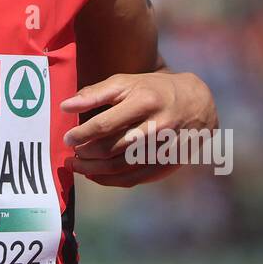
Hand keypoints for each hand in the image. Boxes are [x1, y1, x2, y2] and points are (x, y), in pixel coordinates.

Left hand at [58, 72, 216, 186]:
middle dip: (87, 155)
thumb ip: (94, 93)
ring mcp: (165, 148)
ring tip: (78, 166)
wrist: (197, 102)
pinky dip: (112, 181)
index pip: (106, 125)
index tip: (67, 138)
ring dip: (95, 170)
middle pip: (113, 149)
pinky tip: (96, 176)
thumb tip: (65, 106)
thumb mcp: (126, 83)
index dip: (82, 134)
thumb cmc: (153, 90)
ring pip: (123, 168)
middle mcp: (157, 127)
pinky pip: (136, 179)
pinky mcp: (169, 164)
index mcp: (144, 102)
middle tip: (71, 155)